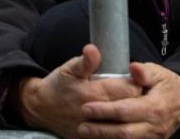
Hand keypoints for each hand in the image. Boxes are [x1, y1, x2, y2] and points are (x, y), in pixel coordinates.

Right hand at [18, 44, 142, 137]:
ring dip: (129, 115)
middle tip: (139, 92)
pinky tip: (120, 121)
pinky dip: (118, 128)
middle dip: (137, 99)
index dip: (137, 83)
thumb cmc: (57, 86)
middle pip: (129, 106)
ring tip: (132, 107)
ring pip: (122, 123)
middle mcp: (95, 112)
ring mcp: (93, 127)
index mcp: (93, 93)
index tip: (139, 79)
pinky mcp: (89, 138)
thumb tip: (93, 49)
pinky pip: (111, 135)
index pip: (129, 89)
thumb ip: (85, 61)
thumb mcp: (69, 69)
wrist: (40, 109)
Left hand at [78, 62, 179, 138]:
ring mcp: (153, 138)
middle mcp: (154, 126)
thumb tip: (132, 67)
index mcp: (155, 107)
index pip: (125, 111)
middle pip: (123, 133)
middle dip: (100, 131)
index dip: (104, 111)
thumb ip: (144, 71)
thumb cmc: (167, 85)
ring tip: (86, 134)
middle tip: (82, 126)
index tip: (86, 108)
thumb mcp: (158, 73)